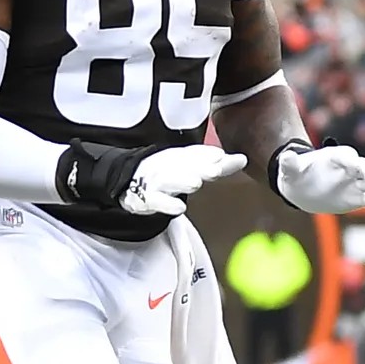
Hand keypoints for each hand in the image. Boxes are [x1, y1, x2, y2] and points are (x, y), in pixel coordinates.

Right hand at [59, 141, 246, 216]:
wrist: (123, 179)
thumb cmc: (163, 172)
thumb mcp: (186, 164)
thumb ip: (214, 164)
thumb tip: (241, 159)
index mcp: (178, 157)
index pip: (195, 155)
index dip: (209, 156)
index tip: (227, 158)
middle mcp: (167, 167)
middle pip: (185, 166)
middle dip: (201, 167)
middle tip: (217, 168)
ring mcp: (155, 182)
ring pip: (169, 181)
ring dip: (182, 181)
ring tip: (196, 182)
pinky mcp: (144, 198)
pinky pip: (156, 201)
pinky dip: (167, 204)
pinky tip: (179, 208)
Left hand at [273, 142, 364, 212]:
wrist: (303, 189)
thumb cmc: (297, 175)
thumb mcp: (290, 170)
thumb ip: (289, 163)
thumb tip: (285, 156)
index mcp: (336, 157)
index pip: (347, 157)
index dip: (351, 162)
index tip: (355, 168)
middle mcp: (350, 168)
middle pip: (364, 168)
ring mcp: (357, 183)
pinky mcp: (359, 197)